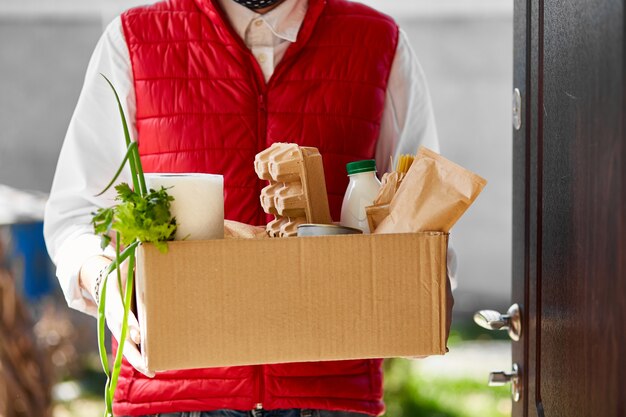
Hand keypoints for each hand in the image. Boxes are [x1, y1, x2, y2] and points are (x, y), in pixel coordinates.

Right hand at [80, 256, 153, 376]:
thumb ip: (140, 260)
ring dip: (137, 359)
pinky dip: (137, 356)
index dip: (129, 324)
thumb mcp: (128, 261)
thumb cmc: (121, 267)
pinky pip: (128, 344)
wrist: (102, 277)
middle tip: (148, 364)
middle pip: (121, 335)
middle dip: (134, 351)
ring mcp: (115, 323)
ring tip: (152, 370)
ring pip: (124, 344)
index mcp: (113, 295)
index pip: (120, 312)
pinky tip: (151, 367)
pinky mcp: (121, 328)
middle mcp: (111, 313)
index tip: (139, 335)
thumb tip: (158, 246)